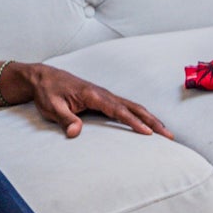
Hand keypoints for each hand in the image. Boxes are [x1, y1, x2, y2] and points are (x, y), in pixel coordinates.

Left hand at [7, 61, 168, 139]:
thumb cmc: (47, 92)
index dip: (134, 122)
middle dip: (153, 121)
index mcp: (92, 94)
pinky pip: (126, 107)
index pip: (118, 110)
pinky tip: (147, 124)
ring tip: (165, 132)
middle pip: (134, 107)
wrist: (43, 78)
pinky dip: (141, 115)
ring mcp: (104, 95)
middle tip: (169, 135)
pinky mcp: (103, 98)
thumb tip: (76, 132)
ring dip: (150, 118)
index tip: (148, 133)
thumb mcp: (51, 107)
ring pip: (133, 106)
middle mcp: (103, 93)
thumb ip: (65, 119)